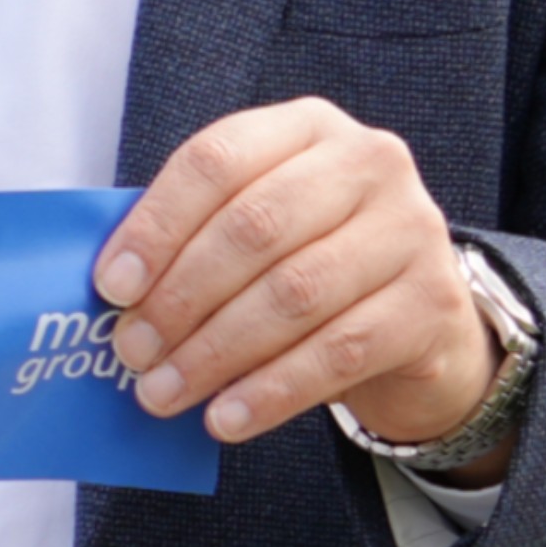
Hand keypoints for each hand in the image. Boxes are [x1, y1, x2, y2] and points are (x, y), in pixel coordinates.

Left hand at [100, 97, 499, 457]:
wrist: (414, 313)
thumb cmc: (308, 257)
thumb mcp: (255, 224)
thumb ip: (193, 236)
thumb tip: (114, 291)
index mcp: (307, 128)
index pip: (217, 161)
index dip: (157, 225)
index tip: (112, 285)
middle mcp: (368, 164)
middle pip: (253, 228)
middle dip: (180, 297)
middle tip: (131, 350)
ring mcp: (411, 231)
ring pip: (293, 294)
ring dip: (215, 352)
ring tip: (163, 392)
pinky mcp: (433, 303)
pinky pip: (339, 352)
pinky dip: (271, 390)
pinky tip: (226, 417)